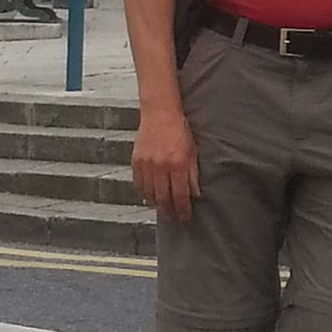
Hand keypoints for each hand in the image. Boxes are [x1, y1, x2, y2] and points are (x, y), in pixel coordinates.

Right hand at [132, 105, 200, 221]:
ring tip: (164, 210)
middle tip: (175, 218)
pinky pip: (139, 185)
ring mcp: (146, 165)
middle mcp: (161, 166)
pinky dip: (144, 194)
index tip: (185, 217)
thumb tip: (195, 193)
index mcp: (178, 163)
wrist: (160, 113)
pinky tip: (150, 198)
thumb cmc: (179, 129)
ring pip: (150, 195)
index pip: (180, 195)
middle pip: (164, 199)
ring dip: (157, 205)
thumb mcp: (193, 150)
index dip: (182, 209)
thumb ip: (193, 173)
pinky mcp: (136, 162)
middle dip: (170, 212)